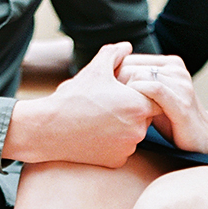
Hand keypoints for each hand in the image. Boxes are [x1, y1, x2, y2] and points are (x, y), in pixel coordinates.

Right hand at [4, 42, 159, 167]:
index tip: (128, 90)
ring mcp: (128, 148)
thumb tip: (126, 47)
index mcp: (138, 106)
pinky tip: (98, 133)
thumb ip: (115, 54)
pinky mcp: (117, 161)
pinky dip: (115, 141)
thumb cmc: (75, 97)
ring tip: (102, 117)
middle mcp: (138, 130)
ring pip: (135, 134)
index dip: (143, 92)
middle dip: (135, 110)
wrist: (51, 129)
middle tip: (113, 104)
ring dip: (126, 126)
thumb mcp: (96, 69)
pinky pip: (124, 149)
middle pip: (147, 118)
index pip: (156, 98)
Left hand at [118, 54, 207, 153]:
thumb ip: (139, 87)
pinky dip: (138, 97)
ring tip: (121, 112)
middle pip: (131, 66)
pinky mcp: (181, 101)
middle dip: (117, 86)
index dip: (115, 77)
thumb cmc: (175, 121)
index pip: (131, 59)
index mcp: (169, 64)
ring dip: (125, 95)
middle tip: (111, 107)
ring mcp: (180, 83)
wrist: (205, 138)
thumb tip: (110, 86)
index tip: (108, 98)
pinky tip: (132, 112)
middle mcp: (175, 68)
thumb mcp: (155, 100)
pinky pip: (154, 90)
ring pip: (140, 76)